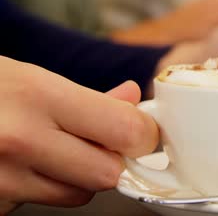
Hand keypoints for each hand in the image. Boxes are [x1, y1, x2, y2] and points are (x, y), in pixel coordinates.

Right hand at [0, 57, 158, 211]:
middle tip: (93, 142)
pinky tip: (13, 165)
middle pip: (106, 174)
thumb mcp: (28, 76)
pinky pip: (35, 205)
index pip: (125, 131)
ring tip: (43, 149)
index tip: (142, 132)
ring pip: (75, 196)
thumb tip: (131, 101)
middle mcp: (19, 140)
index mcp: (38, 97)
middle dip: (109, 161)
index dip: (142, 134)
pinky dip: (35, 190)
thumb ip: (86, 97)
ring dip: (73, 178)